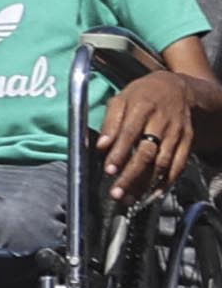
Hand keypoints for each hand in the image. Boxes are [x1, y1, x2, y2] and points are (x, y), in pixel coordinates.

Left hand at [96, 71, 193, 201]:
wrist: (179, 88)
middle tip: (117, 193)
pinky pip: (179, 165)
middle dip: (131, 175)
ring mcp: (177, 133)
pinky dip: (167, 181)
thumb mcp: (121, 98)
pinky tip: (153, 193)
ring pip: (163, 163)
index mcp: (142, 107)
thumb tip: (100, 145)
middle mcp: (162, 122)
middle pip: (147, 152)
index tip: (109, 170)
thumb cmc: (143, 94)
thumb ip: (110, 122)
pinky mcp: (187, 142)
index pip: (129, 133)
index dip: (119, 153)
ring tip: (130, 198)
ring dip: (146, 183)